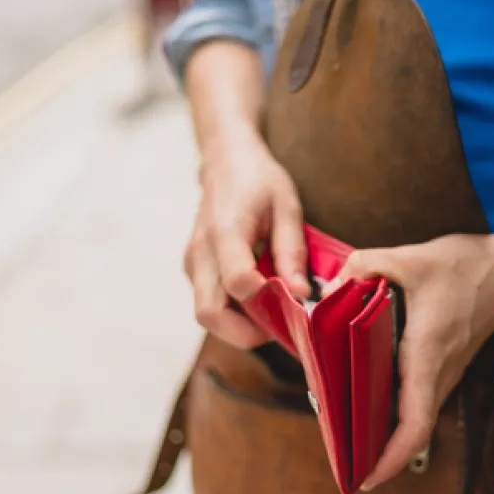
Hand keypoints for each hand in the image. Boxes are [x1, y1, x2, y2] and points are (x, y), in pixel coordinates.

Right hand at [183, 129, 310, 347]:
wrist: (225, 161)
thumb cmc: (259, 180)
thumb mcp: (287, 207)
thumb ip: (292, 252)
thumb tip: (301, 294)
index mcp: (225, 231)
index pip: (238, 282)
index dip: (268, 302)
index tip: (297, 302)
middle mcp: (201, 252)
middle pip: (210, 313)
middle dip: (246, 332)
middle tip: (282, 326)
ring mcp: (192, 263)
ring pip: (206, 315)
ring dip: (239, 327)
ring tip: (274, 314)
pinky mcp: (193, 270)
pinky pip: (209, 304)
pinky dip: (233, 314)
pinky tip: (260, 301)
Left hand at [339, 234, 493, 489]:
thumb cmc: (466, 266)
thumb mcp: (408, 257)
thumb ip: (363, 267)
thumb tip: (331, 288)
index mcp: (427, 352)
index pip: (415, 421)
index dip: (392, 457)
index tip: (368, 478)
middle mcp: (439, 371)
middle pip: (411, 430)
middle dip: (378, 454)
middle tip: (342, 464)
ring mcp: (445, 373)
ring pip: (415, 418)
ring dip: (385, 436)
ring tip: (346, 440)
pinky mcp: (444, 366)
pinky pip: (417, 400)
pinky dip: (393, 413)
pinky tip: (364, 404)